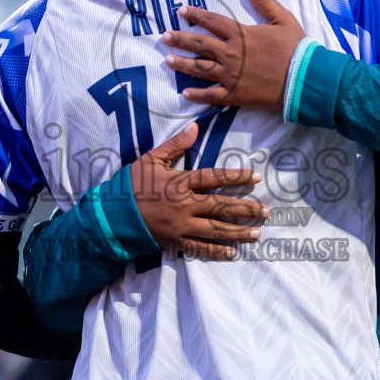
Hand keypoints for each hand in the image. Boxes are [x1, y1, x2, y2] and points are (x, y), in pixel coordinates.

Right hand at [129, 124, 266, 260]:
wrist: (112, 215)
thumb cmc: (131, 185)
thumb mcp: (150, 160)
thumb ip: (174, 145)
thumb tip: (194, 126)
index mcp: (179, 183)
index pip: (213, 178)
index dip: (236, 176)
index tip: (256, 177)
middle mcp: (184, 205)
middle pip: (221, 207)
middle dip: (246, 209)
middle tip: (266, 211)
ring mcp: (181, 225)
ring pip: (215, 229)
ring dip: (238, 232)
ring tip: (257, 233)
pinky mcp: (175, 241)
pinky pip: (199, 248)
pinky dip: (216, 251)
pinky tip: (233, 253)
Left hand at [163, 0, 304, 113]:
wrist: (305, 79)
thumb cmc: (296, 49)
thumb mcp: (283, 19)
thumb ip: (265, 1)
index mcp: (242, 34)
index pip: (212, 21)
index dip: (195, 15)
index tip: (181, 11)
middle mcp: (231, 54)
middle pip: (200, 44)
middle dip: (180, 39)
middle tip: (165, 36)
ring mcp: (231, 75)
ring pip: (200, 68)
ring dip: (182, 64)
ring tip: (167, 60)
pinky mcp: (235, 95)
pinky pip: (211, 95)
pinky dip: (197, 95)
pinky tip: (184, 93)